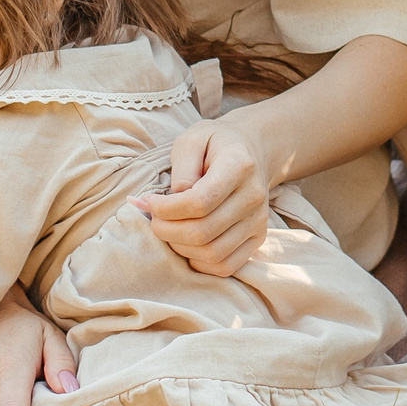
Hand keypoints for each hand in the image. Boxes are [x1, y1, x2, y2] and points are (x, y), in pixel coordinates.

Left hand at [135, 115, 274, 276]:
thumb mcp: (192, 139)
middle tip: (153, 219)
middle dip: (167, 230)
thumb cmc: (215, 144)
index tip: (148, 201)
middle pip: (204, 231)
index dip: (166, 208)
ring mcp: (258, 220)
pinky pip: (226, 265)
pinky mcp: (257, 237)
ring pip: (213, 253)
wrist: (252, 150)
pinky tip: (187, 244)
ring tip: (168, 229)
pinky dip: (200, 262)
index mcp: (239, 166)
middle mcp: (254, 196)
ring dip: (180, 248)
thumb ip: (181, 168)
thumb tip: (172, 201)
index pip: (200, 201)